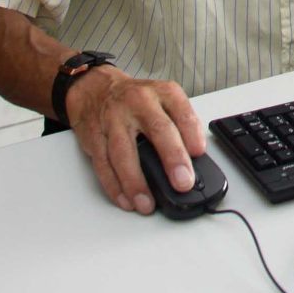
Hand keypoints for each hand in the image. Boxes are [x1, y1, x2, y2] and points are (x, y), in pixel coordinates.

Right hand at [63, 66, 206, 213]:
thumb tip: (194, 159)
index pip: (182, 111)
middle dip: (172, 158)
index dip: (192, 133)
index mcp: (162, 93)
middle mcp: (138, 102)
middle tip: (182, 182)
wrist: (96, 89)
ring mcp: (114, 119)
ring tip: (147, 204)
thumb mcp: (163, 99)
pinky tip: (125, 200)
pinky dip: (114, 186)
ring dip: (136, 182)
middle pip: (157, 130)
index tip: (199, 153)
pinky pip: (103, 165)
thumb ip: (180, 124)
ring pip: (123, 153)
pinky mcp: (94, 136)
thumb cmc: (136, 99)